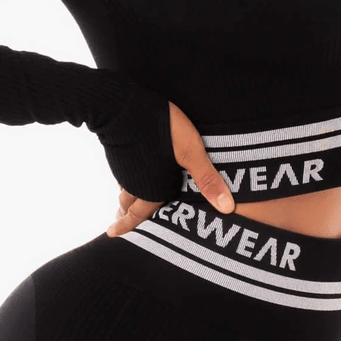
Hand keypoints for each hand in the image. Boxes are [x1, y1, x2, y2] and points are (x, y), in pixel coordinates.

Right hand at [105, 101, 234, 236]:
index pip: (139, 216)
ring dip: (122, 201)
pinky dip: (123, 180)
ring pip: (122, 190)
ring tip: (121, 208)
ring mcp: (124, 166)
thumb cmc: (160, 128)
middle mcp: (134, 183)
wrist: (121, 103)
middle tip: (117, 229)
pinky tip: (129, 174)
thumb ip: (208, 180)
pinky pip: (121, 173)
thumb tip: (227, 209)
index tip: (113, 236)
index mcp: (151, 190)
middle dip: (124, 218)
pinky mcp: (118, 150)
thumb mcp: (191, 152)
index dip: (128, 227)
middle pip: (126, 206)